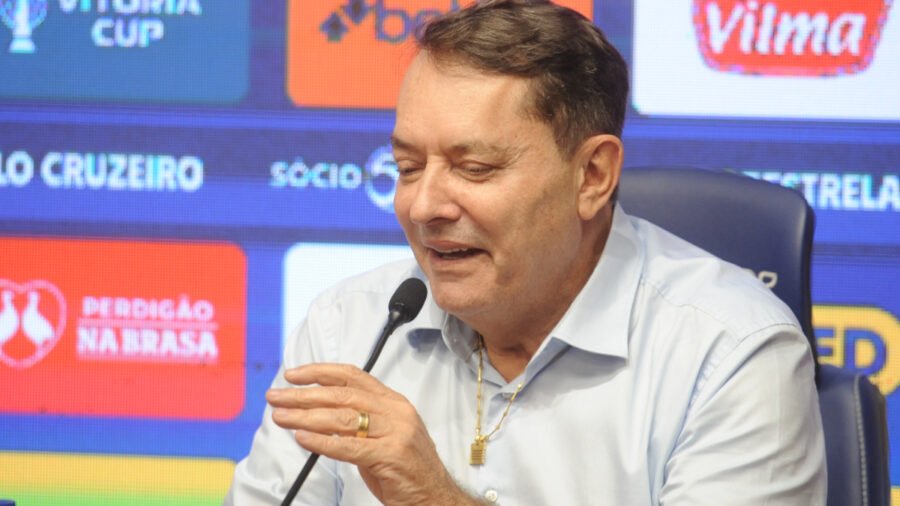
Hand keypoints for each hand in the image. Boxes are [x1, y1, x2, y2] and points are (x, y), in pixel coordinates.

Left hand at [266, 363, 478, 505]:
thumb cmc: (407, 468)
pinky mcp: (390, 456)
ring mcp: (395, 433)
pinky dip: (322, 442)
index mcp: (394, 402)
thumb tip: (320, 415)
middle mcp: (395, 412)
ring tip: (281, 416)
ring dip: (305, 416)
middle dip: (303, 394)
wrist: (435, 496)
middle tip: (276, 397)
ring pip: (342, 418)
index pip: (353, 376)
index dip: (320, 372)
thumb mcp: (385, 436)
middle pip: (342, 395)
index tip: (293, 375)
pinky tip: (302, 438)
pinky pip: (349, 447)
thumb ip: (360, 423)